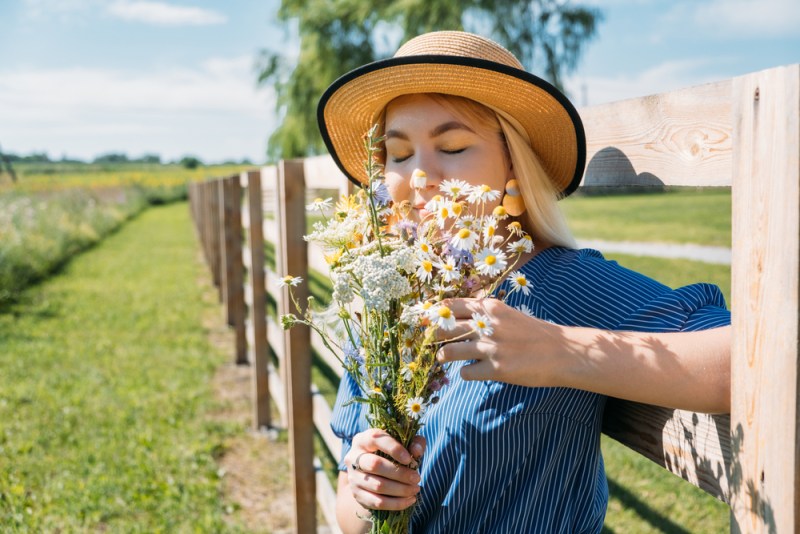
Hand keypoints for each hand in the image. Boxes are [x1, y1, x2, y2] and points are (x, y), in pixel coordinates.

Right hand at [343, 429, 425, 510]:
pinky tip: (410, 500)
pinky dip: (396, 503)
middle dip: (399, 473)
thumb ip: (414, 442)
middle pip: (375, 464)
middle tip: (417, 478)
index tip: (409, 459)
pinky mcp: (357, 495)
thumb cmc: (392, 453)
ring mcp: (353, 477)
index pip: (376, 439)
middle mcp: (353, 457)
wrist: (374, 474)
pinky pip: (377, 502)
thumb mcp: (404, 443)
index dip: (394, 449)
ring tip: (415, 489)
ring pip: (377, 486)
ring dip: (401, 489)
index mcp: (363, 439)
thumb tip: (416, 451)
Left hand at [435, 297, 563, 385]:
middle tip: (430, 340)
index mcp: (491, 308)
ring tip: (444, 357)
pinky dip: (467, 373)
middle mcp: (488, 325)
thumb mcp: (509, 316)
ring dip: (444, 356)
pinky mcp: (496, 369)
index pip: (451, 306)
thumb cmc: (535, 334)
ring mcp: (491, 348)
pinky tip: (474, 371)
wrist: (562, 353)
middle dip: (433, 335)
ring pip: (448, 352)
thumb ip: (485, 315)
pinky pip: (465, 373)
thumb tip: (456, 318)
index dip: (436, 313)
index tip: (427, 319)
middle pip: (444, 328)